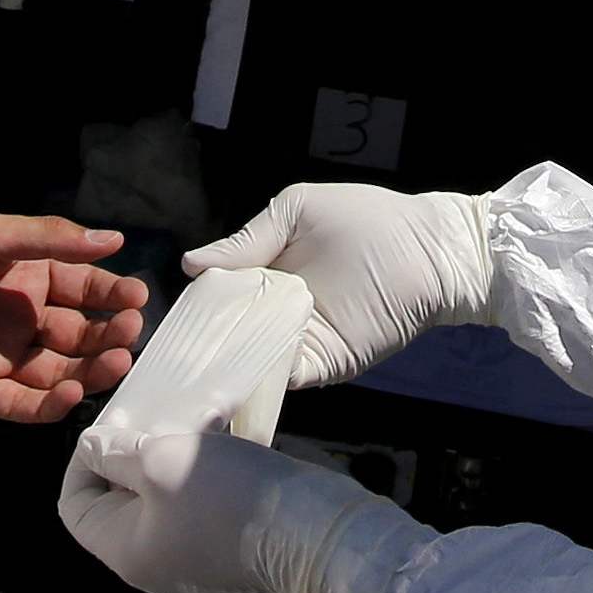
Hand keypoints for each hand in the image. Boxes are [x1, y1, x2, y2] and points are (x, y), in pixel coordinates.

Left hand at [0, 187, 147, 421]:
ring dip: (87, 371)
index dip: (110, 295)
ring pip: (54, 373)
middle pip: (74, 336)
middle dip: (106, 335)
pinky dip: (47, 404)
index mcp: (21, 276)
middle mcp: (13, 317)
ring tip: (116, 361)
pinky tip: (73, 392)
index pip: (81, 289)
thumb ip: (51, 241)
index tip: (137, 296)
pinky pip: (17, 404)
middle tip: (129, 332)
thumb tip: (113, 240)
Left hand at [58, 424, 412, 592]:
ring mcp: (191, 555)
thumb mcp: (159, 462)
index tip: (110, 424)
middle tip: (150, 413)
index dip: (82, 460)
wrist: (311, 532)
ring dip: (168, 451)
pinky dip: (199, 465)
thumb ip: (115, 454)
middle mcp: (152, 561)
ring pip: (160, 495)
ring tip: (188, 415)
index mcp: (124, 552)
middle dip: (129, 451)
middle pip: (117, 499)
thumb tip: (92, 449)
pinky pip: (196, 500)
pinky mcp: (227, 544)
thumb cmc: (224, 496)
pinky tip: (219, 433)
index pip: (74, 505)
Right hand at [185, 186, 494, 389]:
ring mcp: (298, 342)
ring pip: (248, 361)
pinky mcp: (322, 365)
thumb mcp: (297, 212)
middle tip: (164, 362)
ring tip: (186, 378)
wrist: (430, 251)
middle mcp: (276, 311)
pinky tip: (230, 380)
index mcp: (265, 273)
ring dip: (223, 368)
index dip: (193, 309)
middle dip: (200, 348)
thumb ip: (247, 241)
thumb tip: (190, 265)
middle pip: (227, 336)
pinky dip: (257, 380)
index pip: (218, 298)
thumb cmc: (368, 220)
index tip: (162, 324)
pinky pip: (282, 377)